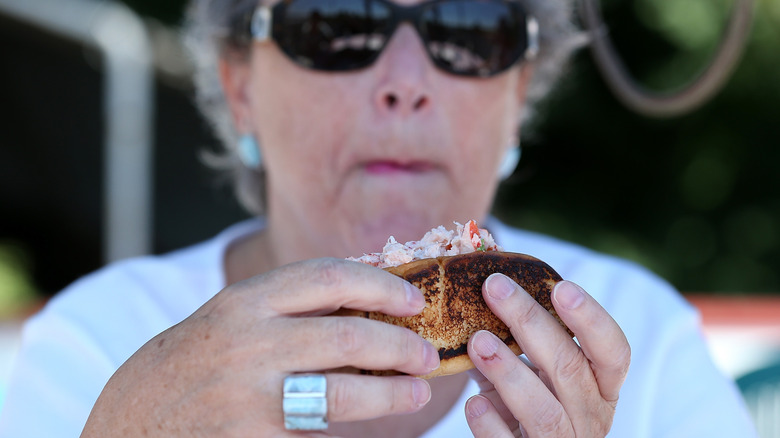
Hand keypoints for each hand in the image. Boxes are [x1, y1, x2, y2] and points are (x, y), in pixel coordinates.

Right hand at [81, 258, 439, 436]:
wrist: (129, 421)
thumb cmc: (193, 362)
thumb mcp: (230, 318)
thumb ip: (288, 307)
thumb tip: (368, 299)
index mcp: (245, 300)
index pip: (330, 276)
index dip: (383, 284)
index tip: (413, 299)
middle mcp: (248, 342)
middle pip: (350, 336)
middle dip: (402, 346)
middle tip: (428, 355)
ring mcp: (249, 396)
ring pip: (344, 394)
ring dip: (392, 393)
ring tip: (416, 391)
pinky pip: (319, 430)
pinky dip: (353, 424)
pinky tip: (370, 419)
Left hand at [464, 274, 629, 436]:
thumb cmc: (527, 401)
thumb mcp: (535, 369)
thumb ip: (522, 336)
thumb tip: (487, 284)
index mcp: (602, 388)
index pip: (615, 352)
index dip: (591, 319)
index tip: (561, 287)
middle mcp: (590, 418)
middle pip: (571, 369)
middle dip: (531, 323)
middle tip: (495, 288)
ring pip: (544, 412)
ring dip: (510, 372)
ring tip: (478, 341)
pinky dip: (491, 424)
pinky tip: (474, 402)